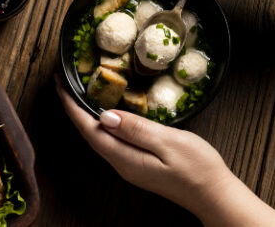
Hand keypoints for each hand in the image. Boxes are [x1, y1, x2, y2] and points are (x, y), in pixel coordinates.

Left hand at [55, 77, 234, 216]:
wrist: (214, 194)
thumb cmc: (196, 167)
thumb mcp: (168, 142)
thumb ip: (136, 129)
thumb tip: (105, 117)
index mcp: (125, 158)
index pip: (90, 129)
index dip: (72, 106)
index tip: (60, 83)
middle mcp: (122, 164)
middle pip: (89, 133)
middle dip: (73, 107)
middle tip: (64, 80)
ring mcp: (130, 165)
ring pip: (99, 136)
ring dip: (86, 114)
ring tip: (78, 91)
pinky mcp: (139, 163)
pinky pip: (112, 139)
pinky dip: (102, 121)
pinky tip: (106, 111)